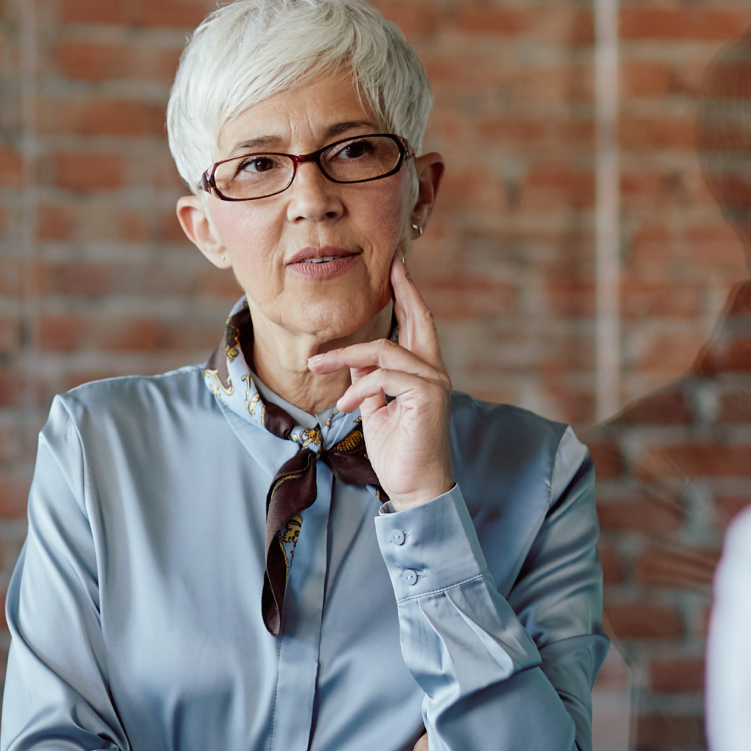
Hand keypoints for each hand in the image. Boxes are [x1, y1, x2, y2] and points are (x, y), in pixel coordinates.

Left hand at [306, 258, 454, 507]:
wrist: (414, 486)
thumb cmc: (397, 451)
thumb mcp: (375, 408)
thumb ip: (368, 381)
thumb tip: (354, 358)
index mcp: (421, 372)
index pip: (415, 325)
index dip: (407, 295)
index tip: (396, 268)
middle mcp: (433, 372)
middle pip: (418, 319)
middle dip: (403, 290)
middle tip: (391, 265)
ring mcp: (433, 383)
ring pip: (385, 351)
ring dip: (346, 357)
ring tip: (317, 367)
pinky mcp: (427, 396)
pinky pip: (383, 377)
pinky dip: (358, 388)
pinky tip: (345, 406)